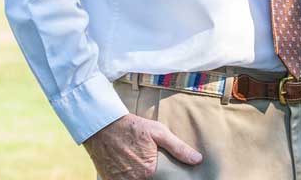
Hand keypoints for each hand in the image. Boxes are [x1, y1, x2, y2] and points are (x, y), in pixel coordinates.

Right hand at [83, 113, 201, 179]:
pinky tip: (129, 168)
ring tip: (139, 165)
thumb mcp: (159, 132)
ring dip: (141, 177)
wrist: (104, 126)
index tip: (165, 173)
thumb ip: (178, 148)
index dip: (165, 178)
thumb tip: (197, 160)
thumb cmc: (134, 127)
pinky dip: (127, 178)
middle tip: (151, 166)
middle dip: (153, 176)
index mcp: (148, 171)